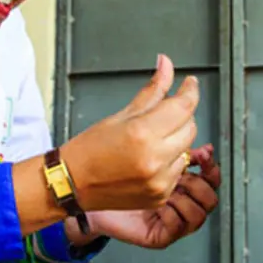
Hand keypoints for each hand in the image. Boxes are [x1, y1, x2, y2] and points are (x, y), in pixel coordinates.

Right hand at [61, 54, 198, 211]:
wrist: (71, 184)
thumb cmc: (88, 150)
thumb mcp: (120, 115)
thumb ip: (152, 91)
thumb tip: (166, 66)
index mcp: (142, 134)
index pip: (183, 107)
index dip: (190, 92)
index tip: (190, 85)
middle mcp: (154, 159)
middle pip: (190, 127)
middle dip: (181, 116)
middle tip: (164, 113)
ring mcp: (159, 181)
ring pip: (187, 150)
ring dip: (176, 140)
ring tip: (151, 140)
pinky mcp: (160, 196)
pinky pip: (178, 171)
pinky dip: (170, 161)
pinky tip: (150, 159)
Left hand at [87, 144, 219, 248]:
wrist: (89, 194)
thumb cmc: (116, 175)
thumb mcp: (148, 154)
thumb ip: (173, 148)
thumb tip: (200, 143)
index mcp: (181, 185)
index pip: (210, 179)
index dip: (211, 168)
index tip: (205, 154)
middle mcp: (180, 205)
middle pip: (210, 199)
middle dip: (199, 183)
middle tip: (181, 174)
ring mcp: (172, 223)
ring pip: (199, 215)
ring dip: (185, 199)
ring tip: (169, 190)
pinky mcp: (160, 236)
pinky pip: (177, 227)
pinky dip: (170, 214)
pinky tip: (159, 205)